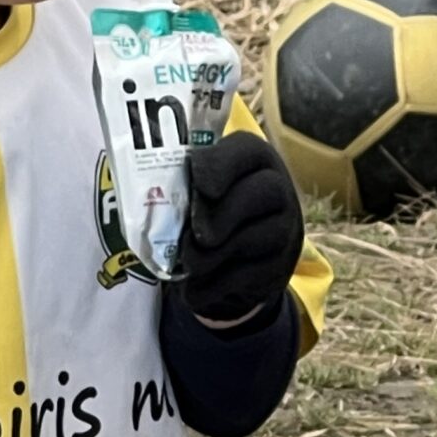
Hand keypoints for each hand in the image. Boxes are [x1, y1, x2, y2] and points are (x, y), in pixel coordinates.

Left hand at [182, 132, 304, 329]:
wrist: (243, 258)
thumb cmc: (213, 210)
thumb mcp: (201, 190)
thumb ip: (185, 187)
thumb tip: (153, 202)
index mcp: (253, 159)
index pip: (247, 150)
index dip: (221, 166)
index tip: (200, 185)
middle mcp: (278, 189)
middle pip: (263, 192)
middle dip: (222, 214)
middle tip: (197, 234)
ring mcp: (284, 229)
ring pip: (252, 239)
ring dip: (210, 256)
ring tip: (188, 262)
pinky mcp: (278, 267)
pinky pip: (246, 276)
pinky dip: (213, 284)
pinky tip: (195, 287)